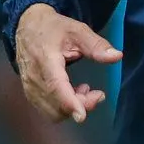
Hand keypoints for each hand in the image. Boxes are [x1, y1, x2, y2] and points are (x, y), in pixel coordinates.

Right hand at [14, 3, 122, 123]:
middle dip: (81, 105)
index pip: (56, 86)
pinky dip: (63, 108)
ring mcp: (29, 88)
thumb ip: (96, 45)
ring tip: (84, 90)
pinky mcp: (29, 93)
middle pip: (57, 105)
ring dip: (72, 107)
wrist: (26, 27)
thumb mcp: (77, 30)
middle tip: (97, 93)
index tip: (82, 116)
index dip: (69, 103)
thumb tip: (117, 56)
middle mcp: (34, 78)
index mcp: (46, 60)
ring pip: (52, 112)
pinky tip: (72, 92)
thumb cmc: (53, 28)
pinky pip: (47, 110)